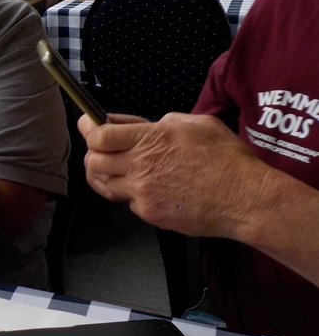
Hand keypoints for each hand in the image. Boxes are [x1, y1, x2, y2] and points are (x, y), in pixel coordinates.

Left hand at [77, 112, 260, 238]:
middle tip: (101, 151)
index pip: (99, 136)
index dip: (89, 130)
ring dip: (107, 176)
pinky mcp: (150, 214)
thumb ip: (161, 122)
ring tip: (121, 169)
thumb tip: (138, 124)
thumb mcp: (196, 124)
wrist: (246, 199)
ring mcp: (144, 193)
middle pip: (92, 162)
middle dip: (92, 155)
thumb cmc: (228, 160)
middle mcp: (142, 166)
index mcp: (152, 139)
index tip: (88, 125)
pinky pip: (128, 203)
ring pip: (104, 185)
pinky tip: (149, 189)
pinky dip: (133, 195)